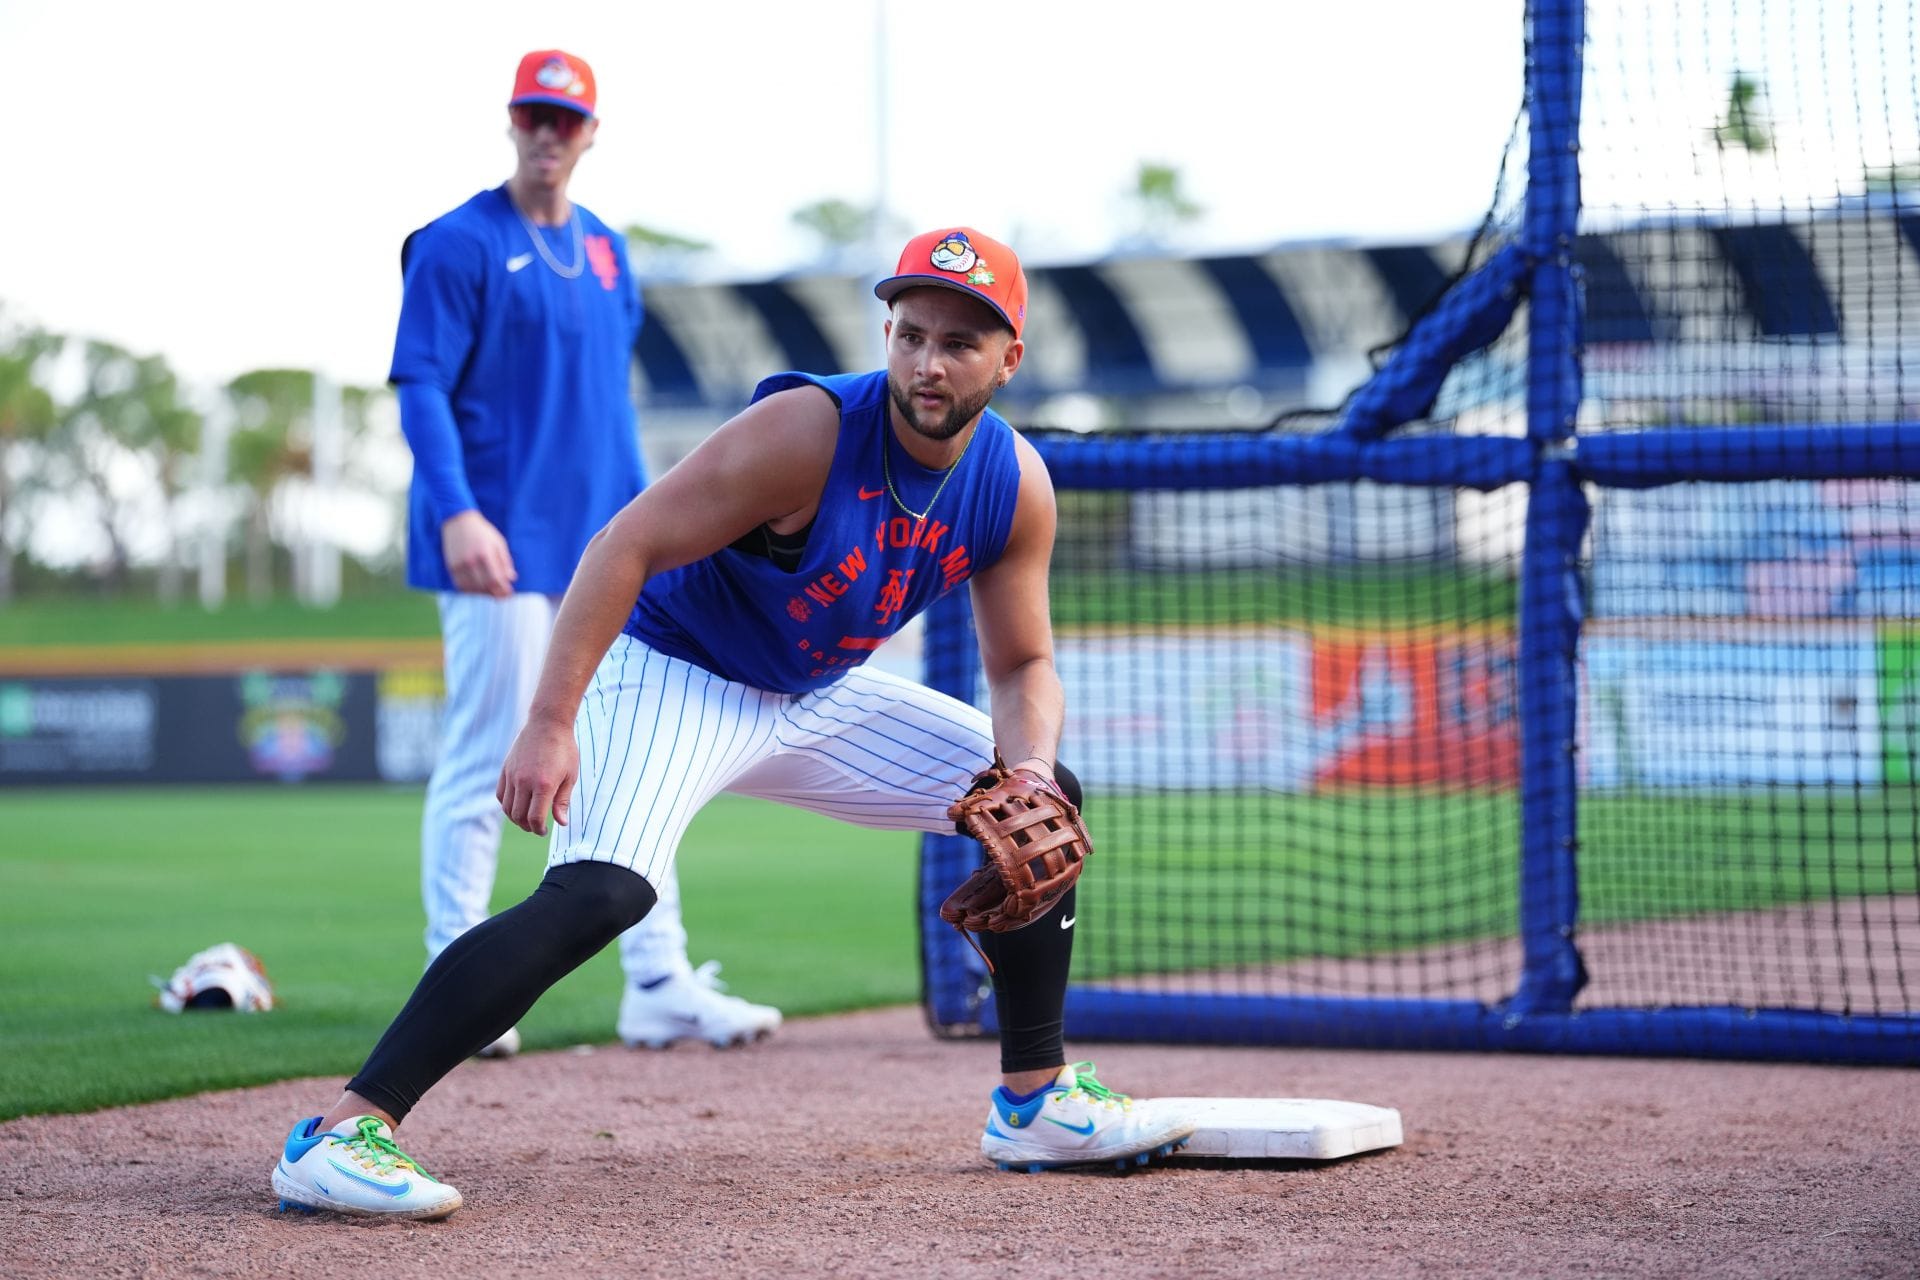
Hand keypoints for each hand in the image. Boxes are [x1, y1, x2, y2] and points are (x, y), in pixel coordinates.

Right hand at [442, 510, 516, 596]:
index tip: (509, 594)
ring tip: (490, 592)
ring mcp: (460, 565)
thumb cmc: (482, 532)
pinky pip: (460, 585)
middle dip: (495, 594)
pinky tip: (477, 589)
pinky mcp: (451, 566)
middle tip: (501, 596)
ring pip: (472, 589)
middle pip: (484, 586)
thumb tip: (511, 578)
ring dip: (483, 593)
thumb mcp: (499, 542)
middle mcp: (471, 561)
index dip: (503, 590)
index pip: (495, 580)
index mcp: (485, 554)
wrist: (458, 521)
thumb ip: (505, 561)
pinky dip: (470, 590)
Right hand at [497, 716, 578, 835]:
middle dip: (528, 826)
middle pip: (519, 816)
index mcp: (544, 784)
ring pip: (507, 807)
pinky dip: (507, 805)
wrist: (548, 723)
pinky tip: (517, 805)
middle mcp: (524, 781)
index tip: (544, 830)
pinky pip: (501, 795)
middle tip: (537, 827)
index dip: (539, 829)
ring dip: (516, 818)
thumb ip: (563, 800)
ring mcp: (512, 775)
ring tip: (527, 818)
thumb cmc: (564, 749)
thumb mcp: (570, 775)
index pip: (535, 818)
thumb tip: (561, 822)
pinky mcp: (505, 769)